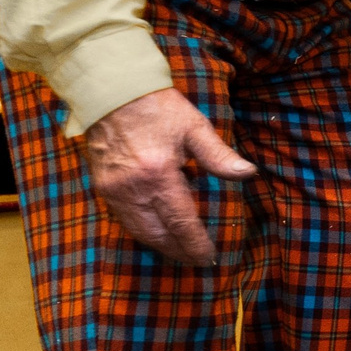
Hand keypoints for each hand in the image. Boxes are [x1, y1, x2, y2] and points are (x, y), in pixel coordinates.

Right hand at [81, 88, 257, 266]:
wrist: (111, 92)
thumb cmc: (157, 107)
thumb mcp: (194, 127)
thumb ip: (219, 156)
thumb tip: (248, 174)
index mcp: (158, 175)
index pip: (180, 222)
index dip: (195, 243)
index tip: (209, 256)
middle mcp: (133, 189)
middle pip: (158, 235)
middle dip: (178, 251)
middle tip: (197, 258)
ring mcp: (114, 191)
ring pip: (138, 231)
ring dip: (160, 244)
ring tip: (181, 249)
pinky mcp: (102, 187)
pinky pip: (124, 219)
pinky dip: (143, 229)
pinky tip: (159, 228)